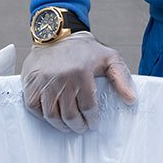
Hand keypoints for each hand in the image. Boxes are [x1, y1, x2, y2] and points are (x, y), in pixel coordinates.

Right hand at [21, 32, 136, 132]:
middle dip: (78, 126)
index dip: (92, 119)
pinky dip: (43, 116)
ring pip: (52, 115)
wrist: (57, 34)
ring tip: (69, 126)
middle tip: (82, 127)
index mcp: (81, 72)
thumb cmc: (84, 49)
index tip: (93, 123)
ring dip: (61, 125)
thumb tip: (131, 99)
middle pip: (69, 115)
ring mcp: (43, 81)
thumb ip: (121, 78)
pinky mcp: (30, 83)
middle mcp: (61, 78)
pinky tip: (52, 116)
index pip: (88, 107)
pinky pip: (35, 108)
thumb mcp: (109, 57)